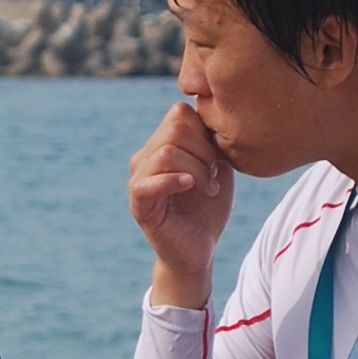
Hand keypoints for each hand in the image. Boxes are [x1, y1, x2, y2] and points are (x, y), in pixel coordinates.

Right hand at [128, 100, 232, 306]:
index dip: (205, 132)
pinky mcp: (138, 202)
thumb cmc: (209, 208)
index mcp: (163, 144)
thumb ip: (212, 138)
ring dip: (196, 169)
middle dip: (204, 151)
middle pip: (175, 129)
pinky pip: (149, 181)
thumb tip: (212, 110)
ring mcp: (140, 178)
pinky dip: (175, 180)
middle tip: (215, 176)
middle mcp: (146, 156)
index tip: (218, 159)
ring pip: (166, 152)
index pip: (179, 114)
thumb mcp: (218, 165)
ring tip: (208, 187)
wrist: (199, 249)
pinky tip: (191, 188)